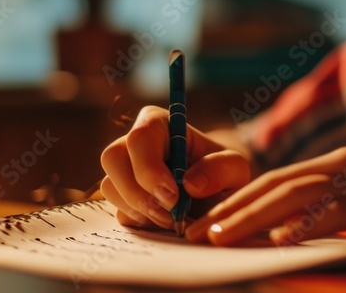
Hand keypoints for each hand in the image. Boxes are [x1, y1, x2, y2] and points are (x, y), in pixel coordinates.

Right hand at [100, 105, 250, 229]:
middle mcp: (134, 142)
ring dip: (139, 210)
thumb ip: (220, 169)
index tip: (174, 196)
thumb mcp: (236, 167)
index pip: (140, 137)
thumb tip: (190, 183)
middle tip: (170, 214)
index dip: (149, 169)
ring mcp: (123, 169)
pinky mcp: (121, 195)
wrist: (217, 192)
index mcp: (160, 123)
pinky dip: (139, 221)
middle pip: (113, 158)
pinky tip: (163, 222)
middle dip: (138, 193)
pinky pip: (116, 209)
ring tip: (172, 219)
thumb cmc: (224, 172)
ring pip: (109, 186)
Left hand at [184, 145, 345, 245]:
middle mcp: (339, 166)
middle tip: (197, 233)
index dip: (240, 198)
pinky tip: (279, 239)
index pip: (277, 179)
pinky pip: (332, 214)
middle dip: (233, 209)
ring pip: (292, 197)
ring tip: (220, 236)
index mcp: (336, 163)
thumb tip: (297, 226)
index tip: (210, 220)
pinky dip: (304, 224)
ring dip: (252, 217)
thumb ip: (335, 203)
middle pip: (275, 185)